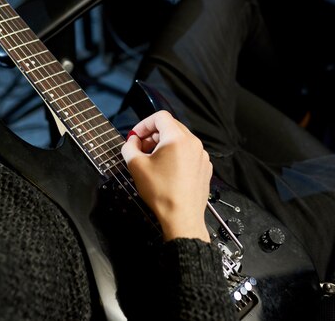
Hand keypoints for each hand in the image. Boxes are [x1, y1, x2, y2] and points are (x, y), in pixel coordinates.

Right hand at [121, 111, 211, 241]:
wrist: (182, 217)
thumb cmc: (160, 191)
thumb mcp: (136, 166)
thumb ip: (129, 147)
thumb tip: (132, 142)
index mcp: (177, 138)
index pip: (160, 117)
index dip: (144, 124)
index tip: (135, 137)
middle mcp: (193, 142)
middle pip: (171, 126)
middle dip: (153, 134)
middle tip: (141, 148)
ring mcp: (202, 155)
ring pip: (181, 140)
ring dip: (164, 145)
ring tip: (153, 160)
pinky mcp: (205, 167)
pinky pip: (189, 153)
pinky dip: (176, 155)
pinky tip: (167, 171)